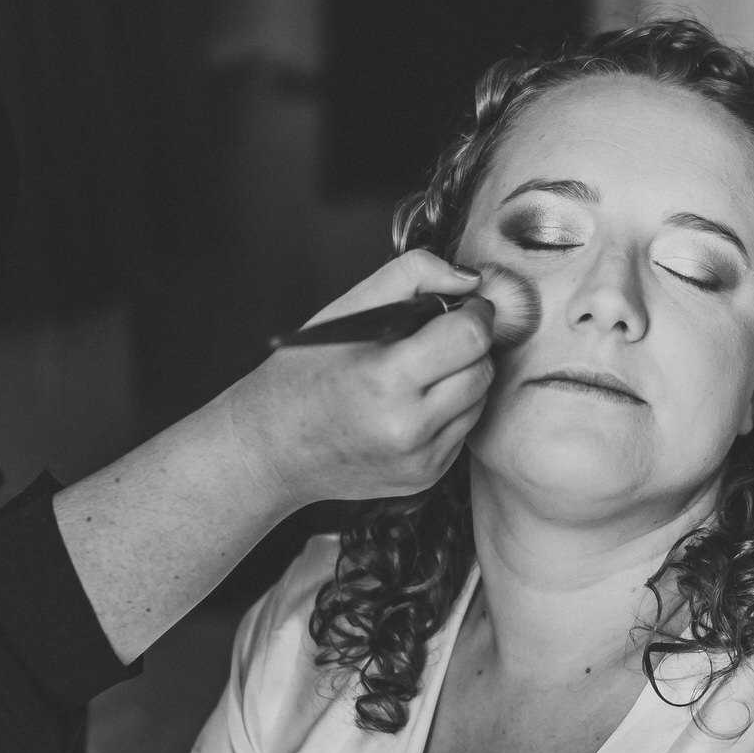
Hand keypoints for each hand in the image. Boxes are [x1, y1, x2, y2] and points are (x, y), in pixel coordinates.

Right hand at [239, 251, 497, 503]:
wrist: (271, 449)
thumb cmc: (303, 374)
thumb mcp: (348, 310)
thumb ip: (414, 275)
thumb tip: (473, 279)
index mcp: (386, 380)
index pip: (471, 337)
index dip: (473, 313)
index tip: (461, 306)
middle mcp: (408, 428)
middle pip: (482, 371)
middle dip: (469, 346)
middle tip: (434, 337)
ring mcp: (420, 459)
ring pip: (480, 401)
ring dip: (461, 378)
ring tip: (417, 372)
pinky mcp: (426, 477)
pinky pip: (463, 430)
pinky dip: (448, 410)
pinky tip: (411, 404)